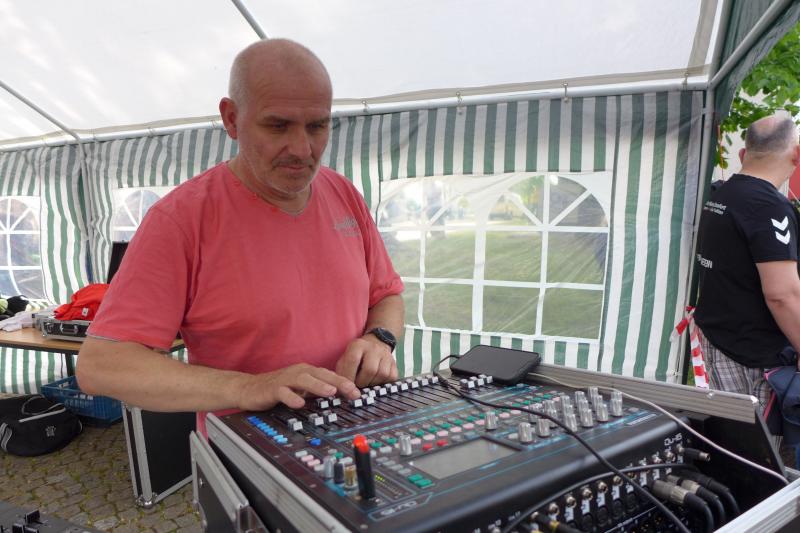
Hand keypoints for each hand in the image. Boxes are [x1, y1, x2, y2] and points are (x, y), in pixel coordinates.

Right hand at [234, 363, 358, 411]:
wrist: (248, 388)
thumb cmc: (277, 388)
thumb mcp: (300, 388)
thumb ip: (316, 390)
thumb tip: (337, 396)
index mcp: (305, 372)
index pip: (328, 375)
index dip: (344, 382)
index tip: (357, 392)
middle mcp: (297, 373)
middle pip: (320, 375)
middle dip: (337, 382)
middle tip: (352, 391)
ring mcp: (284, 380)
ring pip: (303, 380)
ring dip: (318, 386)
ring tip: (331, 392)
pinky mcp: (272, 389)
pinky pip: (283, 392)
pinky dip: (292, 397)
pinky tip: (300, 403)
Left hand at [336, 335, 398, 387]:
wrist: (376, 344)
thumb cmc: (357, 356)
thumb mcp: (345, 358)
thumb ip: (342, 372)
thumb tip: (340, 389)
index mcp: (358, 345)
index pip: (353, 360)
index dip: (349, 376)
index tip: (346, 386)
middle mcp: (374, 348)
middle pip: (369, 370)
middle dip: (361, 382)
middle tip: (357, 386)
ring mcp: (386, 356)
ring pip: (381, 375)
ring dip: (372, 384)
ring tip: (366, 383)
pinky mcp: (395, 364)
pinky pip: (391, 378)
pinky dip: (382, 384)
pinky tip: (375, 381)